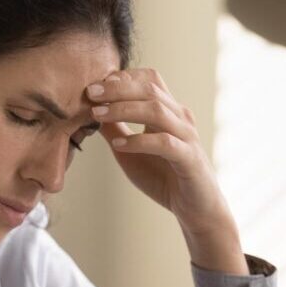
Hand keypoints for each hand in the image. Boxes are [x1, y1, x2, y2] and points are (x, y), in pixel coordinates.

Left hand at [86, 68, 248, 274]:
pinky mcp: (189, 159)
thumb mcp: (130, 151)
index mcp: (169, 111)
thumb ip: (115, 129)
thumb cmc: (164, 177)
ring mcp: (187, 136)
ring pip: (156, 111)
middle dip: (117, 88)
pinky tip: (118, 144)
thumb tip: (90, 110)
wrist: (196, 209)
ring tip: (98, 114)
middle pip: (149, 89)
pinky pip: (164, 143)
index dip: (122, 77)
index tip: (94, 85)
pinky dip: (139, 141)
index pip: (149, 79)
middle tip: (89, 92)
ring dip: (123, 109)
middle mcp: (180, 118)